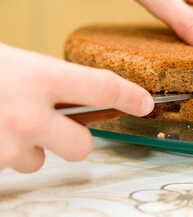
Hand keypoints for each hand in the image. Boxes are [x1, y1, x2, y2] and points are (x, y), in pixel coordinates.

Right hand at [0, 43, 153, 172]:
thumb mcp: (19, 62)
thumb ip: (51, 79)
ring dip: (33, 145)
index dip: (129, 97)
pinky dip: (9, 152)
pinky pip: (15, 164)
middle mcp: (29, 115)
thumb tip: (79, 90)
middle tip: (56, 124)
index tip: (144, 102)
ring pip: (42, 159)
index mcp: (39, 77)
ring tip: (8, 121)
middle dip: (76, 139)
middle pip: (83, 145)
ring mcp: (11, 145)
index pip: (103, 89)